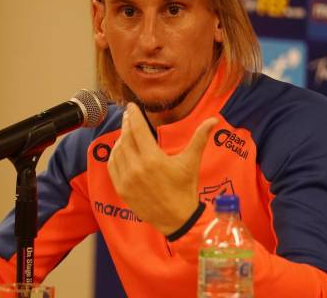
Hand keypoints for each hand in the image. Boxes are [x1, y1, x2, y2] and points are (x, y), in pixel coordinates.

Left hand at [107, 102, 217, 234]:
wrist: (177, 219)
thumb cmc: (185, 189)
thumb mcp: (191, 162)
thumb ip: (200, 138)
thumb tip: (214, 121)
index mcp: (153, 158)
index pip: (137, 129)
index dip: (133, 115)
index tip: (131, 106)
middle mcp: (136, 168)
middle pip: (125, 138)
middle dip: (127, 124)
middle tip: (129, 115)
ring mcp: (126, 179)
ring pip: (117, 151)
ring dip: (120, 138)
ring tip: (127, 132)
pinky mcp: (121, 189)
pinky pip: (112, 166)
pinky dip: (115, 155)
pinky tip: (121, 149)